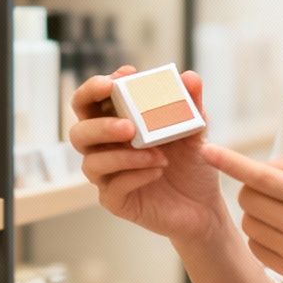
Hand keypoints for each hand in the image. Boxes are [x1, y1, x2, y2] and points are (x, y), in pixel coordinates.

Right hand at [69, 67, 226, 242]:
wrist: (203, 206)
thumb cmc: (191, 165)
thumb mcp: (195, 131)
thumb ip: (190, 104)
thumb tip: (190, 77)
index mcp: (116, 124)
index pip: (90, 102)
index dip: (98, 87)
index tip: (125, 76)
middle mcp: (105, 149)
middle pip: (79, 132)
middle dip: (100, 126)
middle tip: (129, 126)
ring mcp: (107, 176)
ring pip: (91, 163)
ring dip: (123, 156)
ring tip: (157, 154)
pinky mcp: (115, 201)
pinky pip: (112, 188)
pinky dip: (135, 175)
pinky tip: (158, 170)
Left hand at [201, 144, 282, 282]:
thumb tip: (258, 167)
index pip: (263, 177)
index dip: (231, 162)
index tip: (207, 150)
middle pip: (248, 199)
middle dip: (251, 190)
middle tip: (272, 192)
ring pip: (249, 224)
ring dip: (257, 214)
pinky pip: (256, 248)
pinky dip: (262, 236)